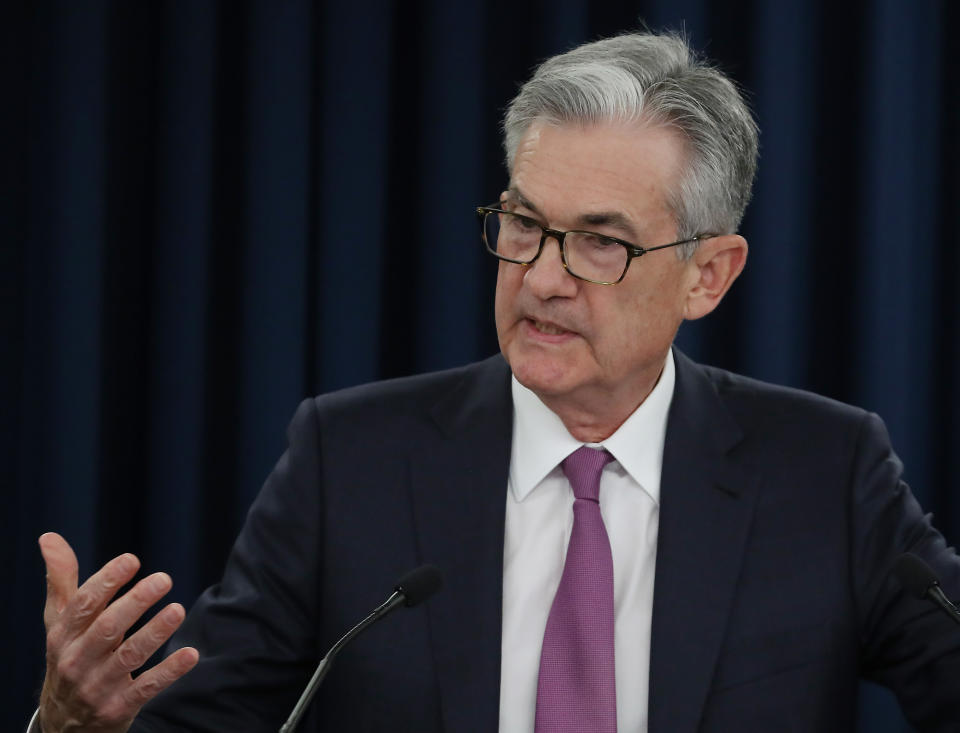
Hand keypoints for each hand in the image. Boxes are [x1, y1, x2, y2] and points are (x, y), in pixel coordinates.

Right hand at [37, 533, 198, 731]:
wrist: (64, 724)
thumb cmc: (70, 656)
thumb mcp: (60, 622)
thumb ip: (61, 580)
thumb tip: (49, 537)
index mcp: (63, 635)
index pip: (84, 604)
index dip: (107, 580)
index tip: (133, 560)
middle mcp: (77, 661)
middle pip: (107, 629)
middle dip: (135, 603)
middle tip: (164, 579)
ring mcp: (97, 687)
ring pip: (128, 657)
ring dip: (155, 633)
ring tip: (177, 609)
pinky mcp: (118, 708)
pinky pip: (146, 688)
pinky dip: (169, 672)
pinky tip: (191, 654)